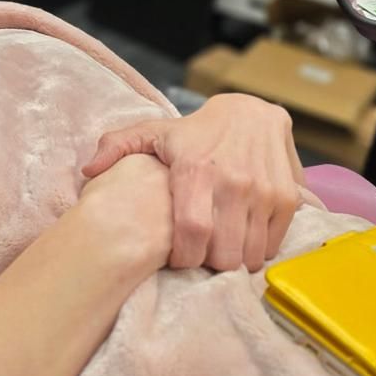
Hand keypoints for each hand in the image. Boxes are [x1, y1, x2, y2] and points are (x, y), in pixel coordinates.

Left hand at [82, 94, 303, 272]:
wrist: (250, 111)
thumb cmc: (194, 131)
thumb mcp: (153, 132)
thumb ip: (116, 147)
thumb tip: (88, 170)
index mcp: (195, 170)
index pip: (192, 232)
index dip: (183, 257)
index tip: (176, 259)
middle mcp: (234, 181)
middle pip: (223, 253)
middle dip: (208, 264)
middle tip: (199, 255)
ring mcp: (264, 190)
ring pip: (249, 254)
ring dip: (233, 260)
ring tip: (219, 247)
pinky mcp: (287, 198)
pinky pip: (272, 245)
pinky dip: (256, 250)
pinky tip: (241, 238)